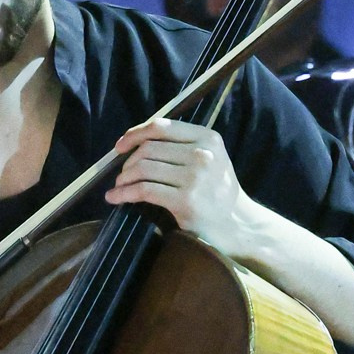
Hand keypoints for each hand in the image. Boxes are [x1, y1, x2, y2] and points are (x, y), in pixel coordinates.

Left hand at [107, 117, 253, 249]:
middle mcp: (202, 154)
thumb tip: (137, 143)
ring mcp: (195, 177)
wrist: (238, 225)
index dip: (135, 134)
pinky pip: (143, 191)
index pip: (162, 127)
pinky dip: (123, 193)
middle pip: (149, 149)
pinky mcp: (185, 200)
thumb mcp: (210, 159)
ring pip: (143, 168)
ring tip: (119, 186)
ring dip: (123, 178)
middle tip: (121, 175)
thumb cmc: (218, 192)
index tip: (120, 146)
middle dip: (128, 162)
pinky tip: (114, 198)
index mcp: (207, 138)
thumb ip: (183, 146)